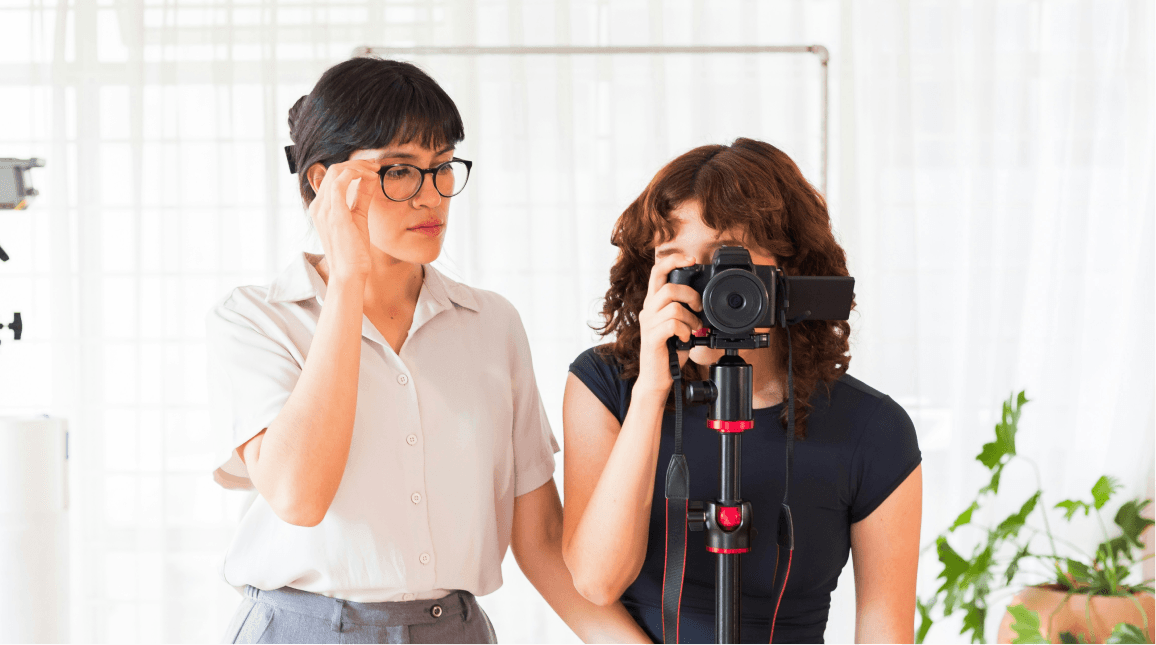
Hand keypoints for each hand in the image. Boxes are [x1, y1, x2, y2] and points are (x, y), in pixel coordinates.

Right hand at [307, 160, 379, 281]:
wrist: (349, 273)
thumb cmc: (354, 250)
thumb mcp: (359, 216)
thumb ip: (362, 197)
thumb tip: (370, 178)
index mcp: (321, 207)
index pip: (333, 176)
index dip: (353, 167)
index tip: (371, 169)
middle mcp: (318, 206)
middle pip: (334, 170)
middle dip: (357, 163)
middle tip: (375, 166)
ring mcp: (324, 210)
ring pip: (337, 172)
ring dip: (359, 166)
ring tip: (374, 170)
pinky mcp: (334, 215)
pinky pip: (340, 183)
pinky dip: (356, 174)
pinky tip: (371, 178)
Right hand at [634, 253, 702, 394]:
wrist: (657, 377)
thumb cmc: (670, 351)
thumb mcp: (679, 325)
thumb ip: (685, 310)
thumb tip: (702, 300)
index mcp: (653, 303)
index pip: (657, 271)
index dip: (674, 260)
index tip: (692, 260)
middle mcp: (648, 310)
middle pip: (668, 287)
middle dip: (690, 295)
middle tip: (698, 308)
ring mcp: (648, 324)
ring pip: (673, 306)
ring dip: (691, 319)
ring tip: (693, 330)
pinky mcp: (651, 338)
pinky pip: (672, 324)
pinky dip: (685, 330)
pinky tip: (685, 338)